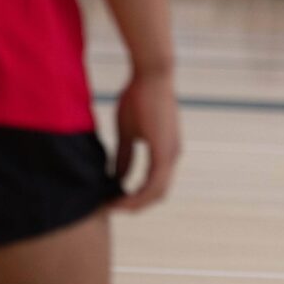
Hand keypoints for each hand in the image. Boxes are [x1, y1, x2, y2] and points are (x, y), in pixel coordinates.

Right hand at [110, 73, 181, 211]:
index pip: (154, 184)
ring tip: (112, 207)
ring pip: (157, 193)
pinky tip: (119, 199)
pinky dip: (137, 196)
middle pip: (157, 194)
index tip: (112, 200)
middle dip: (135, 204)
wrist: (151, 74)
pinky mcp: (165, 152)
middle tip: (111, 208)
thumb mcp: (127, 132)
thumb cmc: (138, 97)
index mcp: (166, 151)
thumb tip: (117, 177)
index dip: (135, 196)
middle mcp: (173, 156)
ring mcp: (171, 154)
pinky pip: (154, 184)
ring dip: (134, 203)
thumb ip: (124, 156)